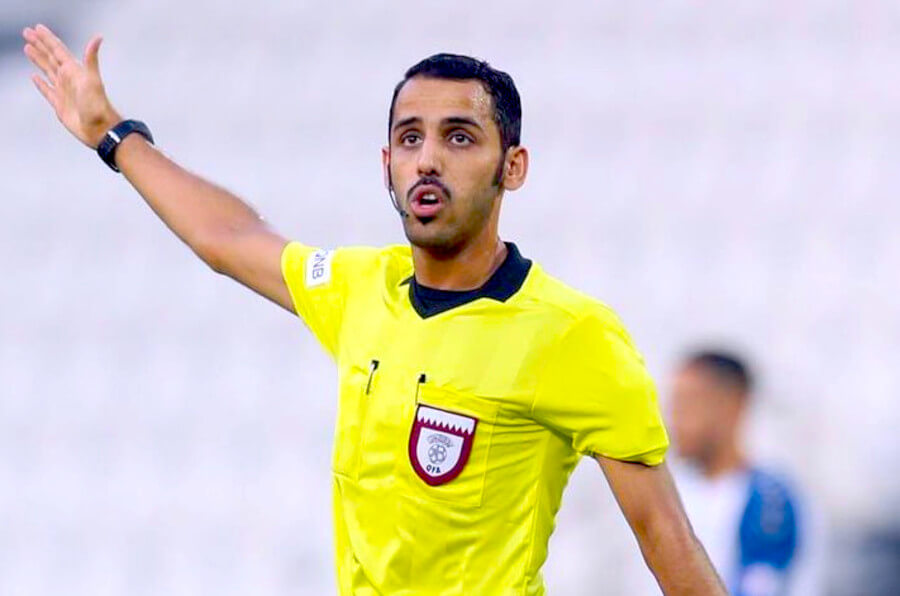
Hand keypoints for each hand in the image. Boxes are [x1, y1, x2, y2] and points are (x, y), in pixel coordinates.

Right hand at [23, 24, 120, 147]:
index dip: (47, 39)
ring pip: (47, 70)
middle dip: (39, 45)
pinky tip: (34, 77)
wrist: (100, 130)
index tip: (37, 28)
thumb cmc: (98, 106)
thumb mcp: (93, 79)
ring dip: (38, 59)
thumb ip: (91, 58)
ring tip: (28, 48)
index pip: (57, 50)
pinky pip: (47, 91)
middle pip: (50, 57)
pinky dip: (40, 83)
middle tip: (27, 32)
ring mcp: (64, 91)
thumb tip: (98, 37)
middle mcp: (68, 79)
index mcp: (74, 71)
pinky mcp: (59, 105)